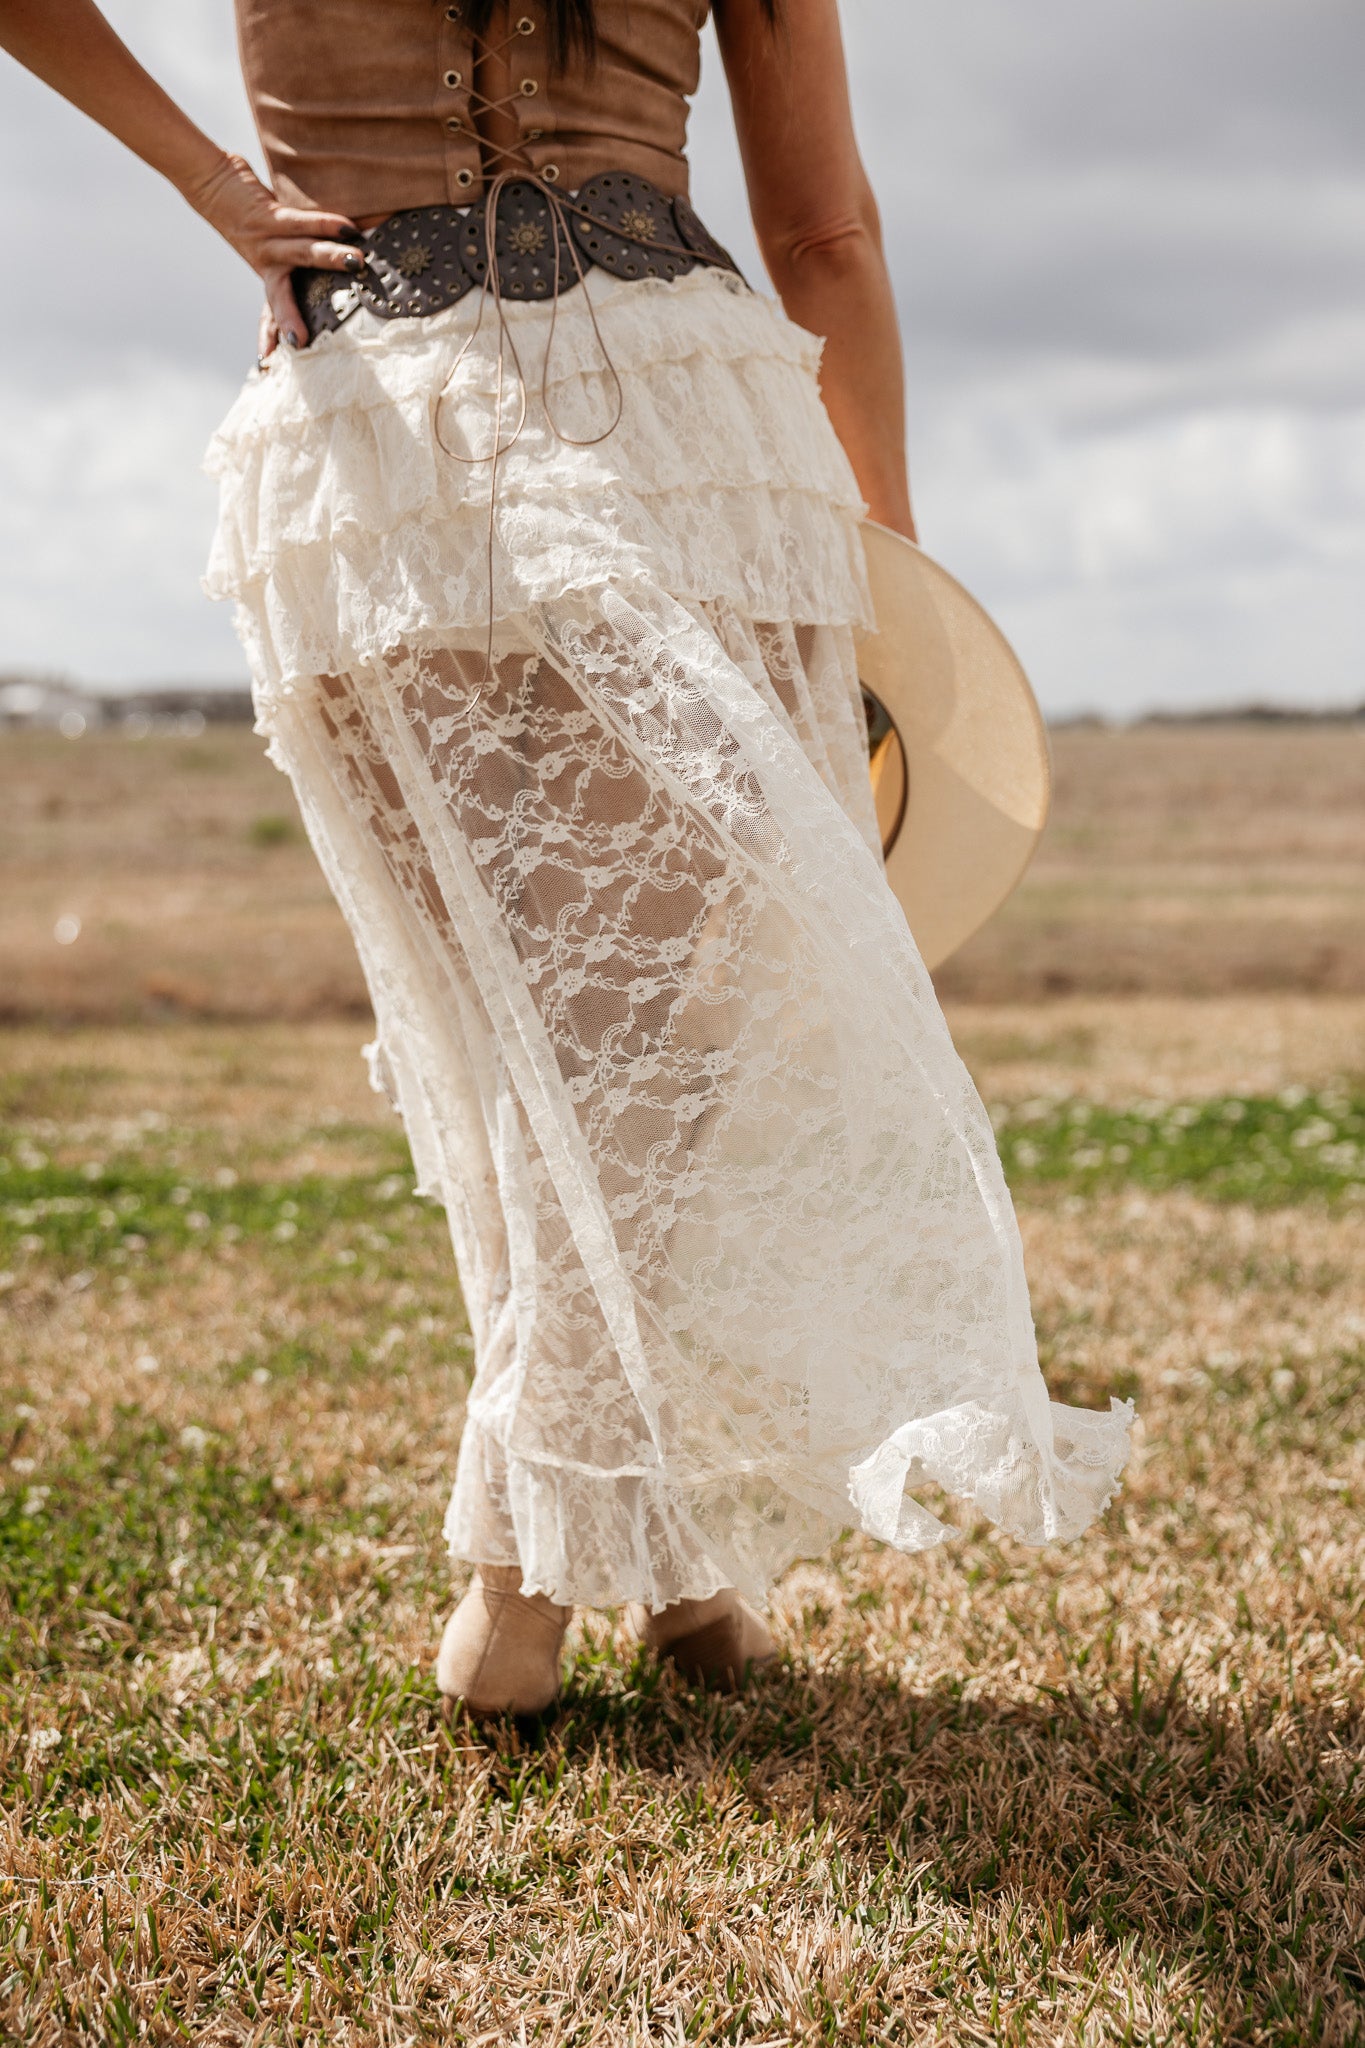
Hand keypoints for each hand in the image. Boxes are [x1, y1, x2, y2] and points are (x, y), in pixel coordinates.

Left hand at [185, 152, 362, 356]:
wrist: (209, 180)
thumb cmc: (246, 211)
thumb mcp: (269, 242)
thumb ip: (297, 255)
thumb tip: (344, 264)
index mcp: (267, 274)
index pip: (271, 312)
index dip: (273, 335)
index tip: (268, 361)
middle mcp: (264, 262)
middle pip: (279, 297)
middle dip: (291, 318)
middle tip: (302, 343)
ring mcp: (265, 240)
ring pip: (301, 253)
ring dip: (330, 257)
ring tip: (357, 262)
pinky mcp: (265, 215)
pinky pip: (299, 222)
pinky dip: (324, 223)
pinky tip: (345, 226)